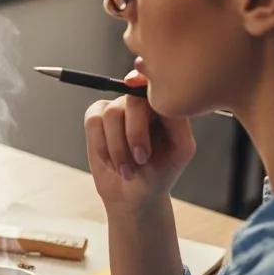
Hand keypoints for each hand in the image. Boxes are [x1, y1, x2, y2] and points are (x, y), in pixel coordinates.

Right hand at [83, 62, 195, 211]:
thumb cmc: (160, 173)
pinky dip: (102, 147)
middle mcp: (139, 103)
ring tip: (127, 169)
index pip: (154, 86)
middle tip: (141, 159)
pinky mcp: (96, 119)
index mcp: (162, 106)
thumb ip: (176, 119)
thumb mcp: (180, 148)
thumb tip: (160, 97)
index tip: (133, 84)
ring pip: (110, 114)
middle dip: (134, 134)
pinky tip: (111, 162)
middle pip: (130, 100)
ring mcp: (116, 109)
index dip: (143, 79)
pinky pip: (93, 122)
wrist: (134, 195)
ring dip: (117, 149)